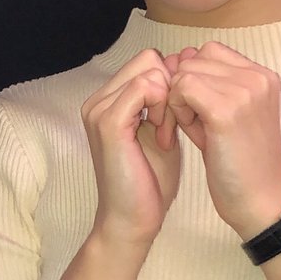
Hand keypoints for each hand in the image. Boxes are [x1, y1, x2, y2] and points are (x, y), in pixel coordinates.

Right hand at [82, 49, 180, 249]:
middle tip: (173, 126)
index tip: (177, 119)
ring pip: (149, 70)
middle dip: (171, 87)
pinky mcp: (108, 123)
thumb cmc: (149, 182)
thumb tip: (183, 67)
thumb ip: (167, 100)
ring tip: (167, 134)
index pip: (148, 61)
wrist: (132, 220)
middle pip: (149, 59)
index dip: (171, 83)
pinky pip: (144, 88)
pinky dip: (164, 109)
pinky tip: (164, 138)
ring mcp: (99, 109)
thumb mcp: (162, 130)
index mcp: (108, 100)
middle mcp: (98, 100)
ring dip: (169, 100)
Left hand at [165, 43, 280, 237]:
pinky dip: (176, 110)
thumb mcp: (228, 115)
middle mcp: (258, 77)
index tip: (197, 110)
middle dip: (183, 88)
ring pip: (185, 72)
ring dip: (178, 100)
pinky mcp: (227, 111)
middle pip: (195, 59)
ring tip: (194, 129)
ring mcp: (245, 91)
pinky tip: (187, 133)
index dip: (194, 78)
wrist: (260, 201)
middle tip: (191, 123)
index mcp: (263, 76)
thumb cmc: (241, 164)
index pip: (210, 52)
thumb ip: (207, 86)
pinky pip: (181, 88)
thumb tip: (178, 58)